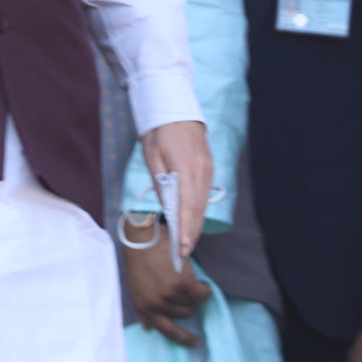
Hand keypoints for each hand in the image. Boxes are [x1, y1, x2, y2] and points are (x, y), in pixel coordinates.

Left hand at [118, 217, 208, 345]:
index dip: (183, 339)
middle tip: (181, 286)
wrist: (142, 237)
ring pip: (192, 303)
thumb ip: (142, 309)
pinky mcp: (182, 283)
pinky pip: (202, 293)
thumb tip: (147, 327)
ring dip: (192, 293)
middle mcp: (157, 305)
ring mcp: (169, 295)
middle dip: (185, 302)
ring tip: (185, 278)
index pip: (168, 332)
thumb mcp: (135, 288)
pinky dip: (203, 288)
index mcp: (144, 308)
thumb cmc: (138, 259)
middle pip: (184, 314)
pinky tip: (199, 281)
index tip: (195, 341)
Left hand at [139, 119, 212, 258]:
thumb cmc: (159, 131)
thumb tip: (167, 207)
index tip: (183, 248)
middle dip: (192, 233)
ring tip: (187, 243)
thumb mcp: (152, 156)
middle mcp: (202, 171)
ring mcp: (208, 169)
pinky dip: (198, 210)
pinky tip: (192, 221)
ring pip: (203, 204)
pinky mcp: (209, 167)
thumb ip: (161, 182)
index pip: (187, 207)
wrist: (176, 107)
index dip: (186, 229)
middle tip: (183, 253)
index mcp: (186, 168)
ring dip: (196, 224)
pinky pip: (204, 195)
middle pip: (198, 209)